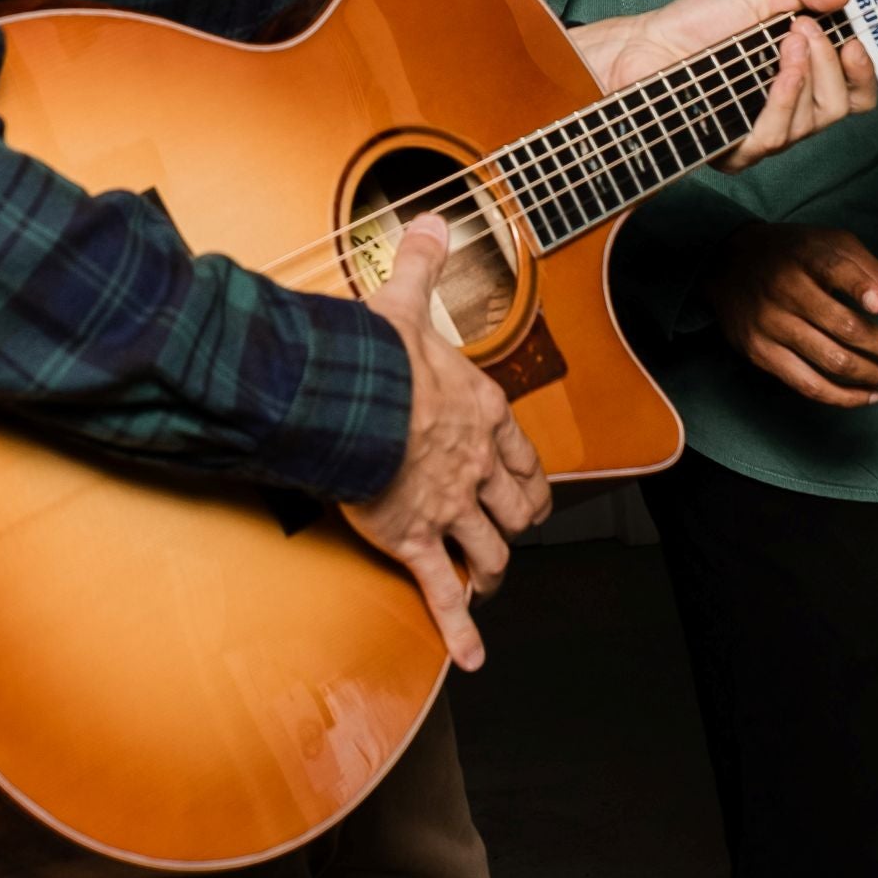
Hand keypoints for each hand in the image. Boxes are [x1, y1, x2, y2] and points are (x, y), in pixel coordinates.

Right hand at [341, 217, 550, 670]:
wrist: (351, 397)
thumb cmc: (376, 354)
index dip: (527, 475)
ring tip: (489, 582)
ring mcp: (449, 506)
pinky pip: (444, 591)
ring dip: (493, 569)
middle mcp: (475, 464)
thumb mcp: (406, 300)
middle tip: (512, 532)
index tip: (527, 485)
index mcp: (480, 411)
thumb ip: (422, 262)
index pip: (521, 453)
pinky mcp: (415, 539)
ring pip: (492, 551)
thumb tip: (434, 219)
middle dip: (518, 524)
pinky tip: (474, 657)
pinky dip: (460, 628)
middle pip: (516, 508)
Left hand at [568, 0, 876, 171]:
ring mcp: (762, 135)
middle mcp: (789, 112)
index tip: (855, 41)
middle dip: (832, 65)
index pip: (853, 92)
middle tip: (807, 29)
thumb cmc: (697, 24)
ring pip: (810, 124)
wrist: (646, 45)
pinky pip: (773, 138)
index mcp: (802, 79)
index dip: (864, 73)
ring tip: (790, 39)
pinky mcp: (734, 152)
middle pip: (839, 109)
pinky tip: (779, 71)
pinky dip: (783, 99)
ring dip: (807, 76)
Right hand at [699, 223, 877, 407]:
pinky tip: (869, 395)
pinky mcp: (760, 352)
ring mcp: (769, 325)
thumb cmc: (793, 254)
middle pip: (845, 327)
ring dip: (874, 375)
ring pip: (832, 361)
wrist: (727, 263)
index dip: (863, 289)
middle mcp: (784, 290)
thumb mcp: (834, 245)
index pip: (836, 271)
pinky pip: (808, 385)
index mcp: (804, 256)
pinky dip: (843, 397)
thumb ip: (876, 275)